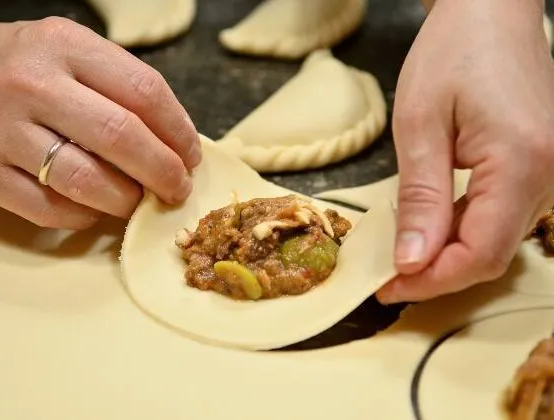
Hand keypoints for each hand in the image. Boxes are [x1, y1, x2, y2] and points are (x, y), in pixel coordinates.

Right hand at [0, 11, 199, 229]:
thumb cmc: (18, 62)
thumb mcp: (69, 48)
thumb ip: (118, 85)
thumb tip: (174, 140)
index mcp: (64, 46)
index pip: (143, 91)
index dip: (178, 131)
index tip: (191, 155)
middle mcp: (31, 84)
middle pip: (120, 138)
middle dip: (163, 172)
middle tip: (178, 188)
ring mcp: (1, 130)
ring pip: (85, 180)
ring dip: (126, 200)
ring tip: (138, 201)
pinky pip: (47, 209)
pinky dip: (84, 216)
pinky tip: (95, 208)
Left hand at [377, 0, 553, 302]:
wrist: (491, 13)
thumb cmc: (454, 53)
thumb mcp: (420, 124)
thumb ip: (421, 197)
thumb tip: (412, 261)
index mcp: (522, 163)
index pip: (481, 253)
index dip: (432, 281)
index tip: (386, 287)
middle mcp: (550, 175)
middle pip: (492, 254)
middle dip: (436, 274)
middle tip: (388, 276)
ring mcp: (550, 173)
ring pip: (497, 241)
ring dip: (447, 254)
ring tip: (402, 252)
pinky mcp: (540, 168)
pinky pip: (501, 217)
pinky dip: (463, 230)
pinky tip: (431, 226)